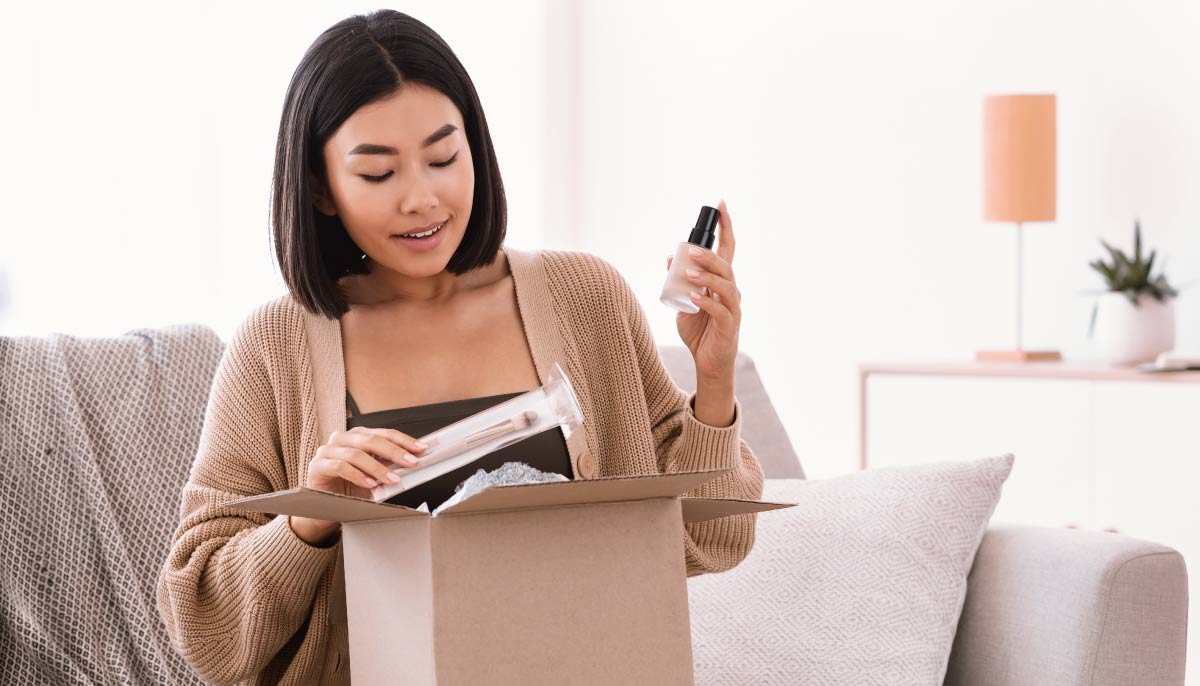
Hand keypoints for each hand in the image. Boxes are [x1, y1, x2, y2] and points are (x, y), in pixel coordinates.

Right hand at [289, 427, 428, 544]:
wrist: (326, 507)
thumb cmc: (352, 489)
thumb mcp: (376, 477)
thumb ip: (390, 468)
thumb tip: (414, 464)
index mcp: (359, 436)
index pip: (384, 433)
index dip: (404, 440)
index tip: (421, 449)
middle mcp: (342, 439)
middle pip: (371, 440)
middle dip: (394, 451)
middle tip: (411, 462)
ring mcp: (327, 450)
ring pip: (356, 453)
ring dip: (378, 467)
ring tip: (393, 479)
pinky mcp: (317, 466)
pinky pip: (340, 466)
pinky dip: (358, 475)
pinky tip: (370, 484)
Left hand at [667, 198, 740, 385]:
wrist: (707, 361)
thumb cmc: (698, 329)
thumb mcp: (683, 302)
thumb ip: (678, 281)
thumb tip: (670, 258)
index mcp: (721, 281)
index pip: (727, 248)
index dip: (726, 226)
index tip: (721, 205)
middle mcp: (730, 291)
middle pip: (726, 266)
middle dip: (709, 256)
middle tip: (691, 250)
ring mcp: (732, 308)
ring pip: (727, 286)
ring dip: (708, 277)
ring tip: (690, 274)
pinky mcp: (729, 325)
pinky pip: (721, 311)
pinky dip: (706, 302)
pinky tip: (693, 298)